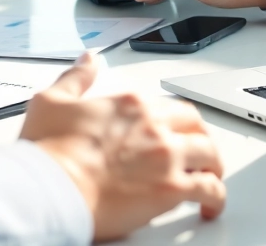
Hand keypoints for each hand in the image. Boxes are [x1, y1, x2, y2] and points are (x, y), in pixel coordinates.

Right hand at [22, 52, 225, 241]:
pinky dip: (216, 197)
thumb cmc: (49, 151)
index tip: (168, 129)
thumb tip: (88, 59)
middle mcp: (154, 126)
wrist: (53, 187)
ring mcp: (166, 157)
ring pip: (210, 154)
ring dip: (213, 165)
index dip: (172, 119)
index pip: (166, 105)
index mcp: (130, 104)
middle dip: (200, 137)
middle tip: (197, 150)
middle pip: (195, 125)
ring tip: (210, 176)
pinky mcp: (171, 189)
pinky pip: (209, 190)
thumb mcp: (52, 100)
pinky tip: (211, 205)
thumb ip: (76, 78)